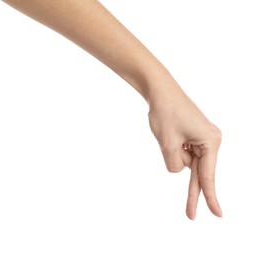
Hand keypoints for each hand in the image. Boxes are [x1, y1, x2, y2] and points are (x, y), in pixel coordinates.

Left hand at [147, 76, 221, 219]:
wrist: (160, 91)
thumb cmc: (165, 113)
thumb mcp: (168, 144)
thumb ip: (174, 164)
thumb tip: (179, 169)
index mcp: (210, 142)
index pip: (208, 176)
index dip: (209, 197)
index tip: (217, 215)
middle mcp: (210, 140)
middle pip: (200, 173)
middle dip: (192, 192)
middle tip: (190, 216)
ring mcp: (202, 138)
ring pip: (186, 161)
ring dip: (173, 154)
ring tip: (168, 134)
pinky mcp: (193, 136)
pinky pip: (183, 152)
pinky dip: (173, 149)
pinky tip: (170, 134)